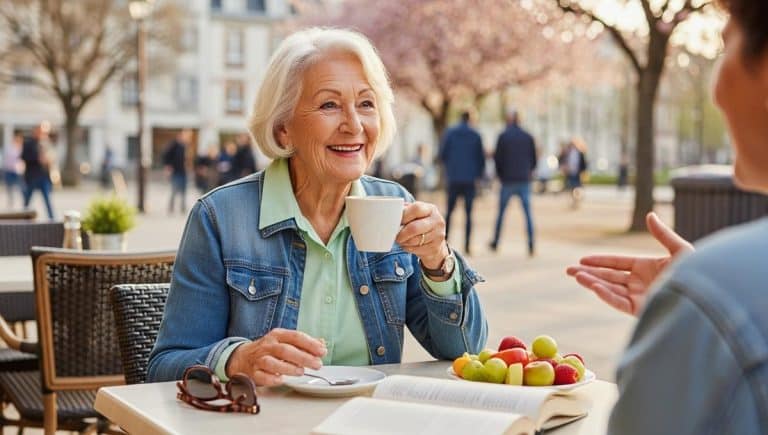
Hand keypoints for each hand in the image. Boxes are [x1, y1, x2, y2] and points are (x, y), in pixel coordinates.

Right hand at [226, 328, 325, 385]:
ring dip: (288, 367)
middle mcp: (267, 346)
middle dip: (303, 357)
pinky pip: (262, 376)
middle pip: (286, 350)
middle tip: (317, 364)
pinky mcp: (253, 373)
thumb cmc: (268, 350)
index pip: (295, 337)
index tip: (322, 351)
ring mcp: (259, 359)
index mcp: (277, 336)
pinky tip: (281, 379)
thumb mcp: (285, 342)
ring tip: (301, 372)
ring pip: (272, 362)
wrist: (241, 358)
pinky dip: (272, 378)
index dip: (310, 344)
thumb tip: (322, 344)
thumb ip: (303, 343)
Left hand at [395, 201, 448, 272]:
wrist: (435, 240)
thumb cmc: (420, 223)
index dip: (403, 215)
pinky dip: (408, 248)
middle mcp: (437, 221)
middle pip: (414, 228)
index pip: (416, 209)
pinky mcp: (435, 247)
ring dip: (404, 241)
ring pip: (415, 241)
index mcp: (431, 209)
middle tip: (395, 236)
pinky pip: (416, 249)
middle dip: (401, 233)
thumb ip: (406, 211)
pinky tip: (407, 245)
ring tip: (400, 240)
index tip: (395, 221)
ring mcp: (438, 235)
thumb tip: (392, 213)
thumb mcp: (416, 214)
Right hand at [566, 212, 693, 315]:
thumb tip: (650, 215)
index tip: (582, 259)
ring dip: (592, 282)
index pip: (617, 264)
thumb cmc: (700, 272)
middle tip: (568, 270)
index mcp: (646, 268)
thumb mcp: (680, 249)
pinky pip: (619, 302)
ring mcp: (639, 297)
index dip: (599, 261)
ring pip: (610, 289)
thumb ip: (662, 234)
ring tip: (575, 275)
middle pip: (608, 277)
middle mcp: (640, 283)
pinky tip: (593, 286)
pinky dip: (606, 294)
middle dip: (588, 273)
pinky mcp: (641, 309)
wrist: (710, 295)